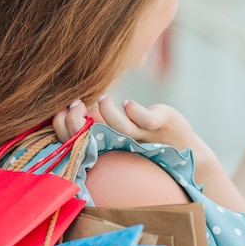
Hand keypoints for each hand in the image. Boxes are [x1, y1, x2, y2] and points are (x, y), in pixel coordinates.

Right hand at [53, 96, 198, 149]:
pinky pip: (145, 119)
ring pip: (119, 128)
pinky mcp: (160, 125)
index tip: (65, 107)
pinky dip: (134, 110)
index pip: (73, 141)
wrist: (183, 145)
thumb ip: (96, 120)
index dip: (62, 124)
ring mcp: (142, 137)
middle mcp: (120, 146)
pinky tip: (128, 103)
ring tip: (103, 98)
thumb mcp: (118, 127)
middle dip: (75, 121)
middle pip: (90, 139)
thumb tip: (69, 104)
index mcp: (106, 147)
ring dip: (107, 112)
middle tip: (76, 103)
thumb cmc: (145, 135)